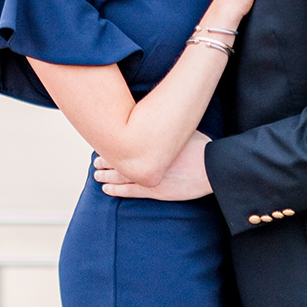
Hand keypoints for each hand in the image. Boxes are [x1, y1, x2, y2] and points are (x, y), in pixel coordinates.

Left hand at [95, 133, 212, 200]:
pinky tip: (105, 189)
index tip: (105, 141)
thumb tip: (162, 116)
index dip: (112, 142)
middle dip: (105, 158)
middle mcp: (145, 157)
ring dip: (105, 174)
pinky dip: (115, 190)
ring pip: (118, 174)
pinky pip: (128, 191)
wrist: (211, 168)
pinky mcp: (153, 190)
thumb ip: (167, 128)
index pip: (124, 139)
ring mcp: (147, 174)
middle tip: (95, 159)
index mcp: (150, 140)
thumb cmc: (201, 147)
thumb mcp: (182, 129)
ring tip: (96, 173)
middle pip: (117, 157)